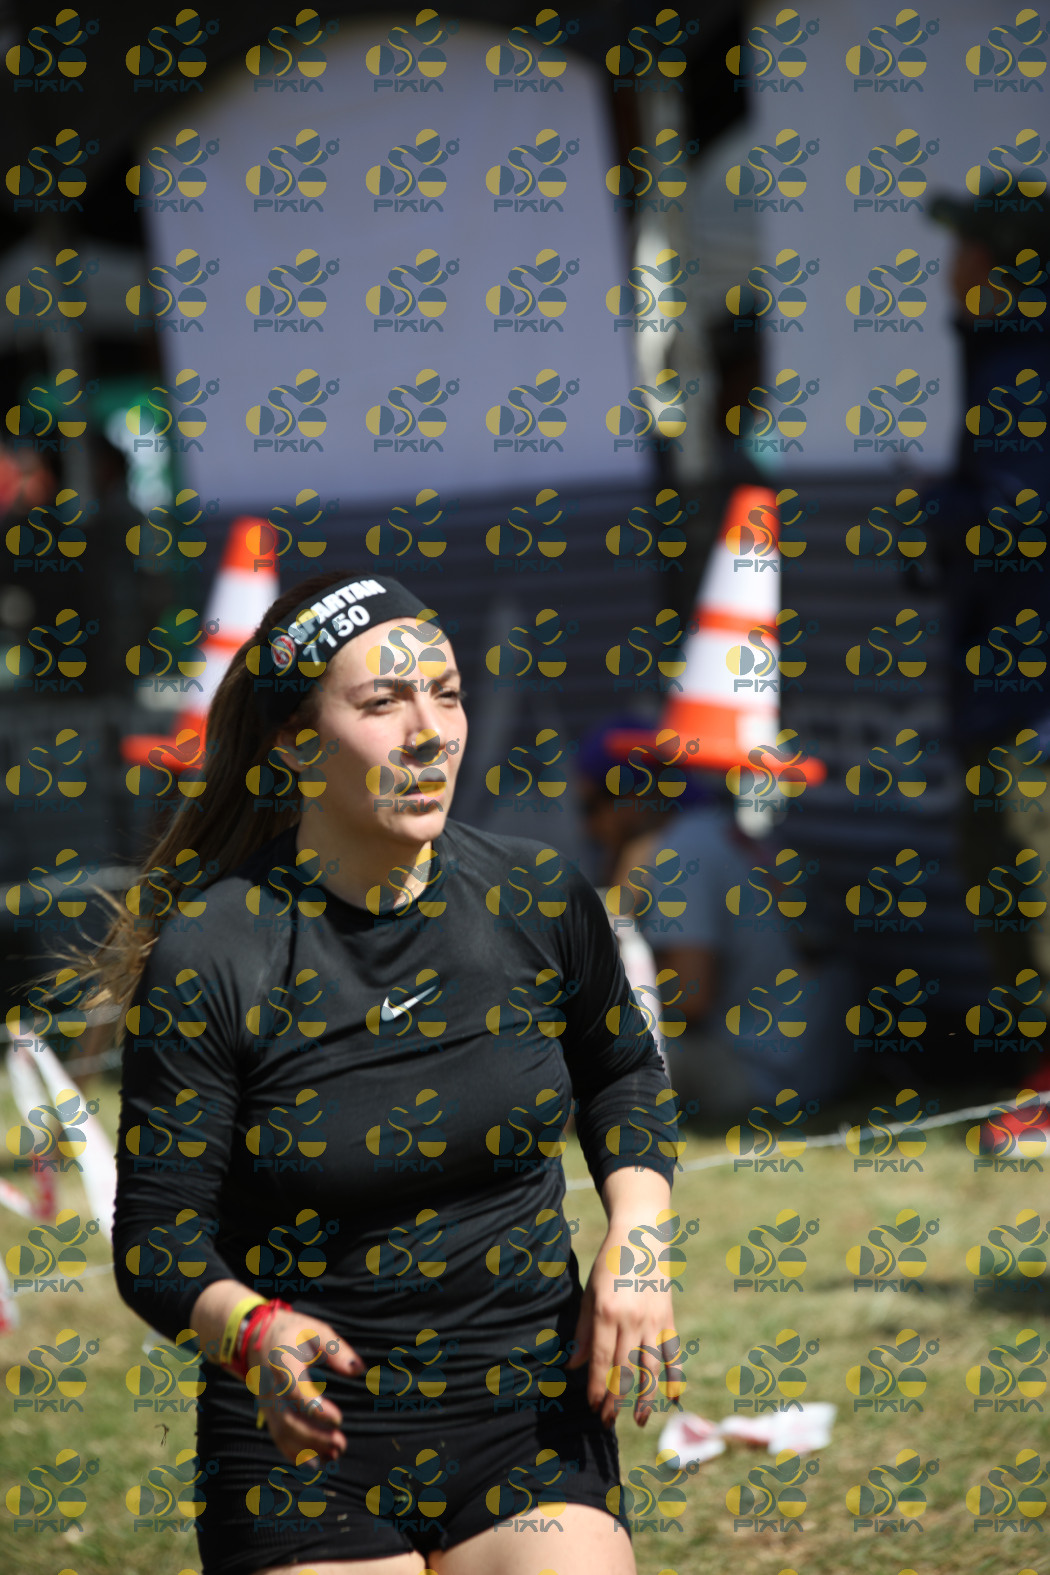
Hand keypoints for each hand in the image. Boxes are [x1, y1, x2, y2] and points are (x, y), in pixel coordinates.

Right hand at [245, 1310, 362, 1463]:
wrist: (254, 1338)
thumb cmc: (292, 1332)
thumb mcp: (315, 1330)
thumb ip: (337, 1350)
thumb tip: (358, 1370)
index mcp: (282, 1362)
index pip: (294, 1390)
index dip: (315, 1408)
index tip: (338, 1418)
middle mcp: (271, 1387)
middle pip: (288, 1419)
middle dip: (314, 1437)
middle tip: (340, 1443)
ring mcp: (268, 1403)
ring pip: (283, 1433)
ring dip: (307, 1449)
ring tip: (334, 1455)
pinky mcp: (269, 1413)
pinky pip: (278, 1437)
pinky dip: (294, 1453)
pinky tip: (316, 1463)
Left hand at [567, 1229, 680, 1429]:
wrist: (642, 1236)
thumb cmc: (610, 1263)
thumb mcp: (590, 1293)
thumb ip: (584, 1330)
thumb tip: (575, 1365)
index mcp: (608, 1312)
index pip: (602, 1359)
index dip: (598, 1386)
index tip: (594, 1407)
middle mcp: (632, 1319)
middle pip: (625, 1368)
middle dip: (616, 1399)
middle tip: (608, 1422)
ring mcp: (653, 1320)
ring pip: (650, 1367)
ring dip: (646, 1397)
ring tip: (641, 1421)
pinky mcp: (668, 1318)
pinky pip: (672, 1352)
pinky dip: (675, 1376)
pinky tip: (673, 1398)